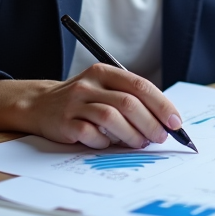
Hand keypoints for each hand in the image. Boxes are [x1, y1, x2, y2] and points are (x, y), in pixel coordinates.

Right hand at [0, 63, 183, 149]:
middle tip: (160, 137)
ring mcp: (76, 103)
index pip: (140, 86)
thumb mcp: (104, 88)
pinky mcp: (65, 124)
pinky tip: (108, 143)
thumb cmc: (82, 100)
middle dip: (150, 124)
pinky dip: (106, 142)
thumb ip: (130, 98)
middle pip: (129, 103)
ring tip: (139, 143)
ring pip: (112, 118)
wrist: (39, 105)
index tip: (175, 122)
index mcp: (104, 71)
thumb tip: (164, 120)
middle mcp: (90, 84)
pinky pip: (92, 135)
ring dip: (132, 135)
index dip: (161, 105)